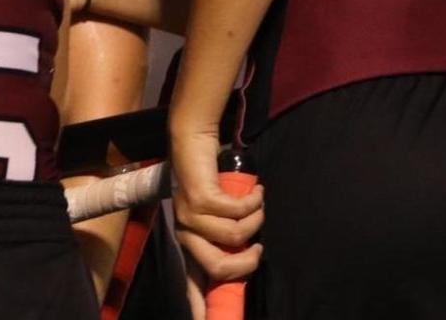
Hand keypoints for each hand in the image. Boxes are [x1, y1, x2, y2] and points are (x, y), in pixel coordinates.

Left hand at [170, 124, 263, 283]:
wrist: (192, 142)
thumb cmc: (212, 183)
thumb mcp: (220, 218)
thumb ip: (228, 242)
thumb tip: (249, 262)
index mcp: (191, 246)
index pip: (194, 286)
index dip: (200, 309)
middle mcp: (186, 235)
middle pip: (220, 269)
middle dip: (248, 261)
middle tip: (259, 244)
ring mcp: (189, 217)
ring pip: (233, 237)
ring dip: (255, 220)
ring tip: (256, 205)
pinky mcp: (197, 197)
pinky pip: (236, 212)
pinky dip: (253, 202)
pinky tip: (256, 191)